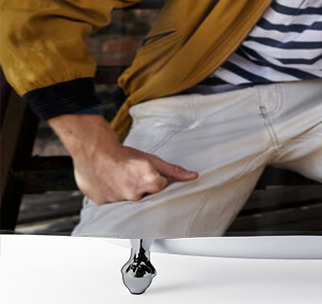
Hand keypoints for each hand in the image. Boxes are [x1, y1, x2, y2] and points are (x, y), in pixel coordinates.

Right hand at [49, 113, 197, 204]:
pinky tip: (109, 182)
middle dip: (140, 186)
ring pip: (127, 199)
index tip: (148, 173)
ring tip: (119, 176)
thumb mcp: (152, 159)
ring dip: (125, 190)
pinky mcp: (102, 203)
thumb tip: (193, 176)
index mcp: (148, 182)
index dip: (156, 179)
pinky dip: (111, 194)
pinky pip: (111, 202)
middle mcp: (134, 194)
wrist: (94, 150)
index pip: (161, 187)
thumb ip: (174, 171)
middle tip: (131, 174)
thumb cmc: (124, 154)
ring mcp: (117, 200)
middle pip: (144, 195)